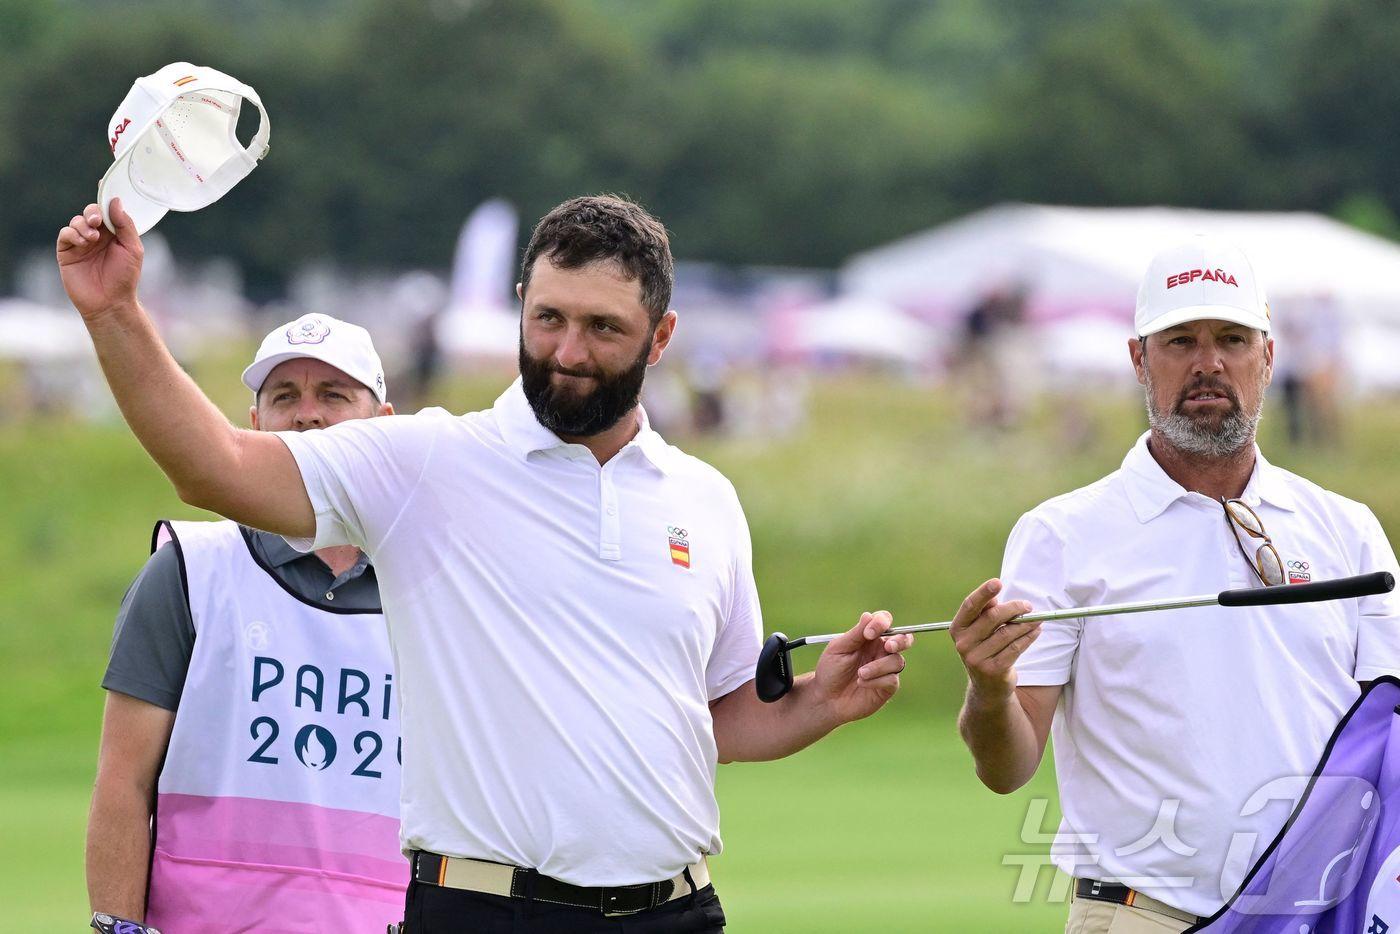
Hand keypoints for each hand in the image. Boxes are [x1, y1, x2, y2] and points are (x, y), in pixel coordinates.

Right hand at [56, 199, 143, 320]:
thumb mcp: (133, 249)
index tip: (103, 184)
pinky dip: (72, 233)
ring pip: (77, 221)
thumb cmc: (125, 277)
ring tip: (92, 238)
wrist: (110, 302)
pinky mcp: (67, 251)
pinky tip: (83, 241)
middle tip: (97, 220)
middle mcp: (97, 235)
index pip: (108, 210)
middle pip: (91, 211)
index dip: (106, 197)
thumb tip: (115, 201)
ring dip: (83, 224)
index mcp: (114, 233)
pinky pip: (65, 234)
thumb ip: (125, 225)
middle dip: (93, 211)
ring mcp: (81, 243)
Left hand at [811, 611, 912, 723]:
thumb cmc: (831, 670)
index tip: (868, 634)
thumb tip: (869, 615)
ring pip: (897, 661)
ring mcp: (886, 669)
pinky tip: (861, 683)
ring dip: (878, 667)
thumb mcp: (839, 648)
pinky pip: (892, 679)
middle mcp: (881, 651)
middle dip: (900, 641)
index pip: (884, 621)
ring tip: (860, 674)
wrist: (827, 698)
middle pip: (904, 638)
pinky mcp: (887, 687)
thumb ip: (856, 633)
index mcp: (869, 637)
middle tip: (888, 646)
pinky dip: (876, 680)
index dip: (881, 622)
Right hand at [950, 579, 1037, 700]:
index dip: (983, 592)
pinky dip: (1028, 637)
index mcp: (958, 629)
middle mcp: (963, 643)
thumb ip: (985, 613)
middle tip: (1028, 606)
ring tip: (1037, 619)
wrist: (987, 687)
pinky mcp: (993, 670)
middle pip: (992, 618)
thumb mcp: (980, 631)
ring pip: (1007, 633)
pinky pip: (1015, 648)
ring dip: (1026, 624)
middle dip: (1013, 609)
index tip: (997, 582)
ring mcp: (977, 658)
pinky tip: (1036, 631)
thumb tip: (994, 597)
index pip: (970, 606)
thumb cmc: (985, 650)